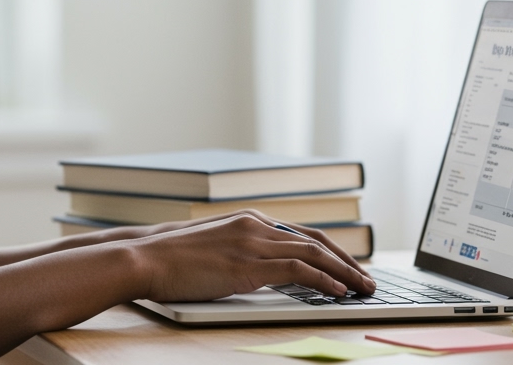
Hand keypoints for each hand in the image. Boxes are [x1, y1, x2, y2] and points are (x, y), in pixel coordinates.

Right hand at [142, 209, 367, 274]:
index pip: (302, 233)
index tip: (348, 267)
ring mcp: (252, 243)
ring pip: (313, 253)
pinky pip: (298, 270)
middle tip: (367, 280)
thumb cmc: (173, 261)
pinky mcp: (247, 265)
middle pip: (315, 240)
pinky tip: (337, 291)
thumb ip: (243, 254)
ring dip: (344, 272)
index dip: (331, 251)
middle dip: (346, 261)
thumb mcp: (216, 250)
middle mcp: (255, 226)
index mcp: (249, 220)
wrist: (146, 259)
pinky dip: (323, 280)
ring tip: (363, 289)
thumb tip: (268, 273)